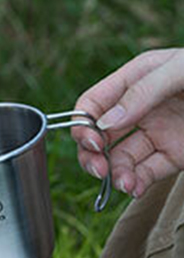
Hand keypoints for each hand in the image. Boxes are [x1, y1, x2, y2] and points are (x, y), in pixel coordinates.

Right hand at [72, 48, 183, 197]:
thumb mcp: (178, 70)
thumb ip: (141, 92)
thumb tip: (106, 122)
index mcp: (133, 81)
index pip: (93, 103)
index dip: (83, 123)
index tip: (91, 141)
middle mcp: (140, 110)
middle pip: (101, 135)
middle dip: (92, 154)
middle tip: (99, 169)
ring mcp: (158, 134)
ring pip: (122, 157)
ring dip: (115, 173)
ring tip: (124, 183)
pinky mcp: (176, 155)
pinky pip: (148, 172)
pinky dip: (136, 182)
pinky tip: (134, 187)